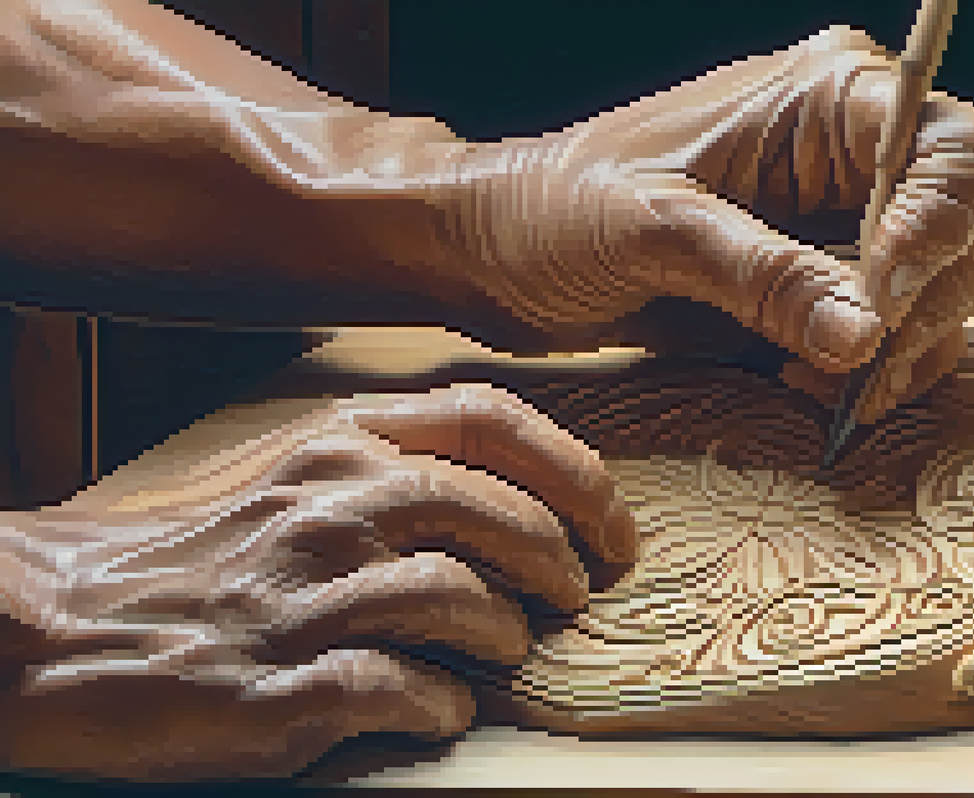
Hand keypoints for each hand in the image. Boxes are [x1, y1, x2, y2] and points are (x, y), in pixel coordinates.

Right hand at [0, 384, 635, 781]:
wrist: (51, 627)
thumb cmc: (191, 555)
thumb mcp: (292, 470)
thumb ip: (393, 463)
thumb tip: (517, 497)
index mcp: (336, 442)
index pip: (492, 421)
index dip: (579, 473)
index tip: (613, 527)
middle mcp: (326, 504)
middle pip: (495, 513)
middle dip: (561, 560)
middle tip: (579, 596)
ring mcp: (301, 594)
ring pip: (459, 600)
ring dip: (506, 634)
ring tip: (506, 652)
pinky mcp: (277, 685)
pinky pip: (401, 689)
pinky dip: (443, 704)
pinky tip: (442, 708)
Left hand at [421, 25, 973, 422]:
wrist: (504, 253)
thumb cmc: (560, 207)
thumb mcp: (655, 231)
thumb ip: (763, 276)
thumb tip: (866, 335)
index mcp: (829, 97)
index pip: (961, 149)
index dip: (945, 225)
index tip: (881, 300)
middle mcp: (856, 152)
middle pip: (968, 230)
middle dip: (922, 308)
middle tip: (854, 369)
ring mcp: (846, 219)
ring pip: (944, 291)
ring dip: (897, 354)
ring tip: (818, 388)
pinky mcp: (826, 279)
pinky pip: (897, 332)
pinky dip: (873, 373)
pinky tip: (813, 389)